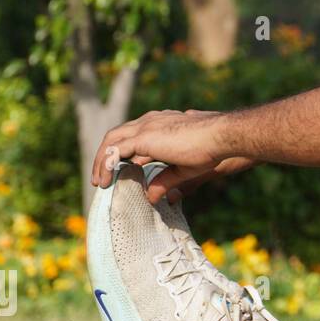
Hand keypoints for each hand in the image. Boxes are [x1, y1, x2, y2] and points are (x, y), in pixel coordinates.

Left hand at [89, 109, 250, 202]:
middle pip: (118, 135)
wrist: (221, 136)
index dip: (123, 154)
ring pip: (111, 141)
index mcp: (162, 124)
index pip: (133, 135)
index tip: (120, 172)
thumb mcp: (184, 169)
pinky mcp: (144, 137)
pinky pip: (115, 151)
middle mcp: (151, 122)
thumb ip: (166, 181)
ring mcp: (146, 127)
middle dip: (106, 156)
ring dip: (101, 161)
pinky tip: (105, 181)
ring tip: (99, 182)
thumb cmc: (212, 149)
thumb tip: (154, 199)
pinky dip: (106, 165)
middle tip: (101, 178)